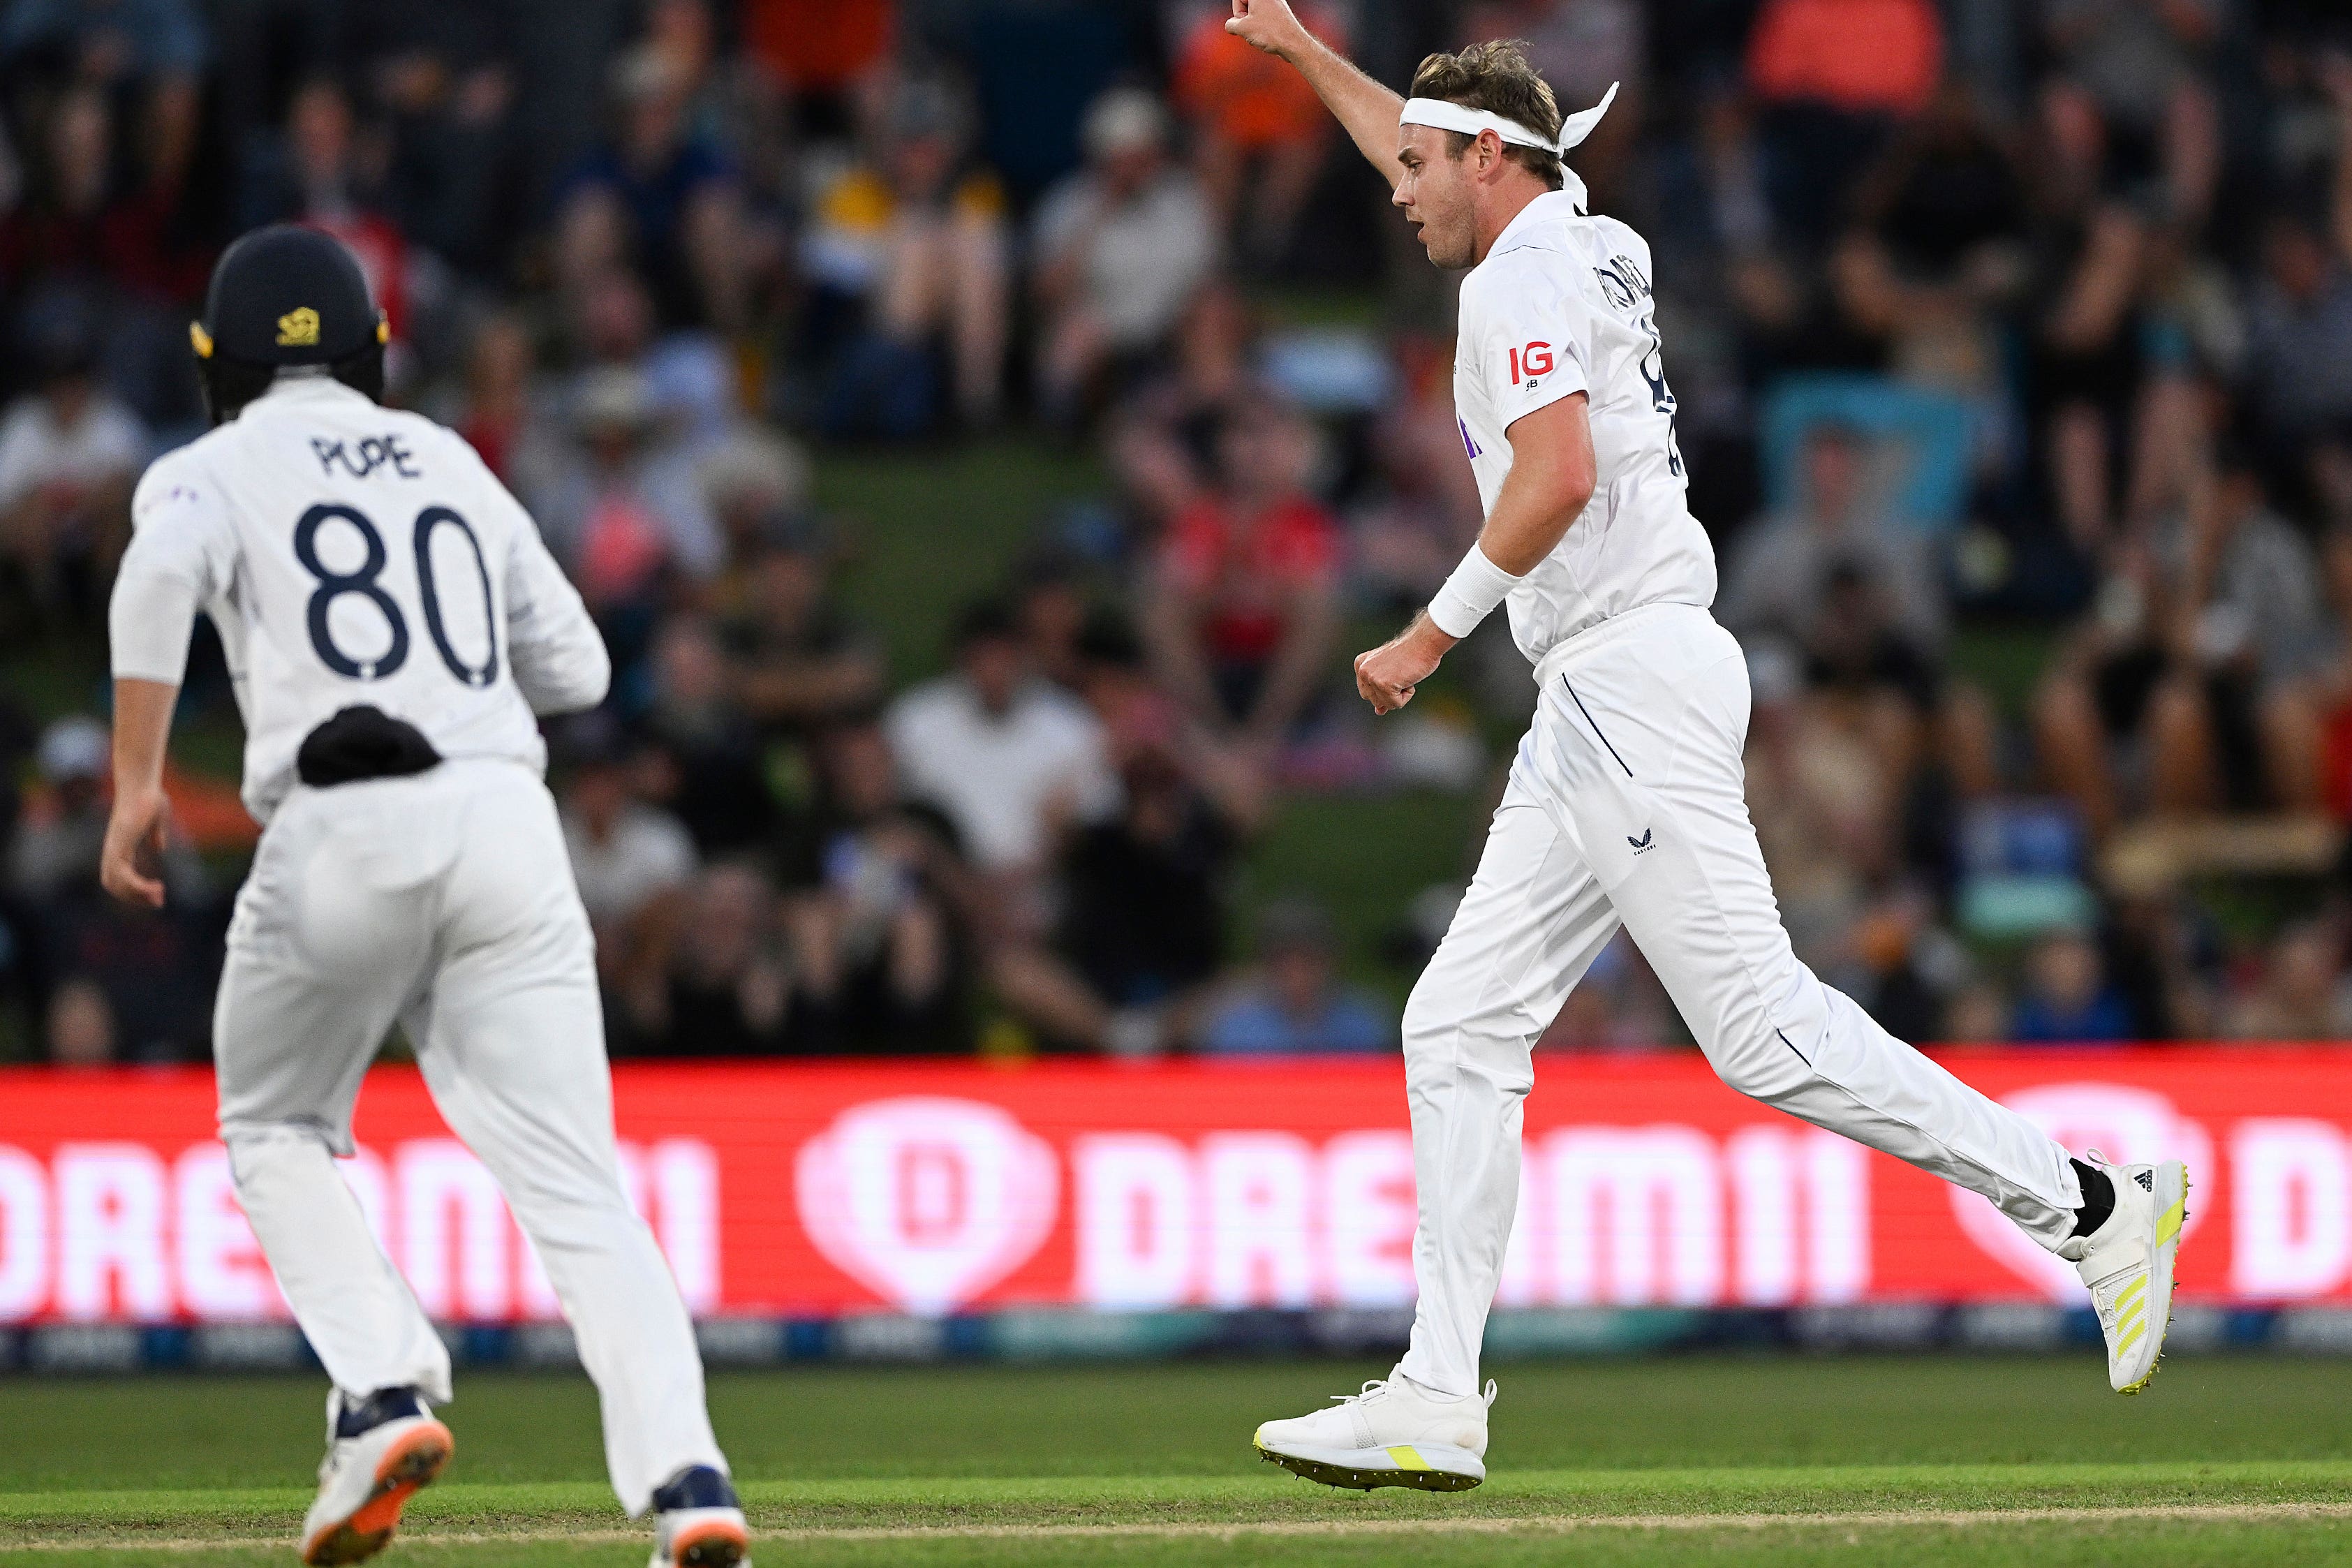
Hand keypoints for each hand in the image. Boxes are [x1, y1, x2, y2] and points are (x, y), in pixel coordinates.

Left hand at [99, 783, 168, 908]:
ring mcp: (114, 848)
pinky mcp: (120, 845)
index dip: (134, 889)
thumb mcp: (157, 821)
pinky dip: (137, 886)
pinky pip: (123, 874)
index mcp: (121, 846)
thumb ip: (156, 835)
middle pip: (112, 884)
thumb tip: (159, 847)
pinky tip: (156, 887)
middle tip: (158, 901)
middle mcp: (113, 850)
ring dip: (137, 895)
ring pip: (115, 883)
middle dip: (135, 898)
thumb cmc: (150, 798)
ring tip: (159, 896)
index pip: (118, 876)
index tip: (156, 895)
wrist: (142, 785)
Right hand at [1226, 0, 1309, 58]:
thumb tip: (1231, 25)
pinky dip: (1262, 28)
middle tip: (1253, 28)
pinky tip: (1268, 36)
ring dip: (1253, 25)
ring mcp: (1276, 3)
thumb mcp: (1242, 28)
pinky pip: (1264, 18)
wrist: (1293, 43)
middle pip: (1246, 5)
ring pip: (1255, 13)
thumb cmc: (1271, 32)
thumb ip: (1230, 24)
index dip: (1237, 13)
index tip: (1245, 22)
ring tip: (1262, 33)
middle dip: (1245, 19)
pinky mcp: (1281, 13)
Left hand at [1353, 614, 1453, 714]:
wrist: (1425, 642)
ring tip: (1404, 674)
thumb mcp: (1390, 672)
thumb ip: (1380, 691)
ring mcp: (1372, 677)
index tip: (1394, 673)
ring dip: (1400, 694)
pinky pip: (1396, 704)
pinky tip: (1408, 678)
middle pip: (1374, 701)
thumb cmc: (1411, 655)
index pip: (1368, 693)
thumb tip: (1379, 711)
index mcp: (1361, 664)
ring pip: (1386, 704)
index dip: (1384, 690)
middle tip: (1400, 673)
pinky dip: (1407, 695)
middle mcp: (1363, 670)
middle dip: (1391, 693)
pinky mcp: (1383, 685)